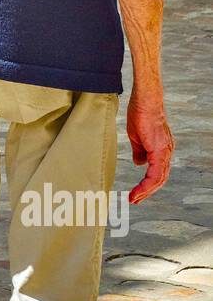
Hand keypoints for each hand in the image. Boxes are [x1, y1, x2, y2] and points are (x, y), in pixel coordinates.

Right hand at [126, 89, 173, 203]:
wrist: (145, 101)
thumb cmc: (141, 113)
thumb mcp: (137, 137)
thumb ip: (140, 151)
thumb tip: (139, 163)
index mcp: (161, 149)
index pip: (157, 172)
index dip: (147, 184)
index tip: (135, 193)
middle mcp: (166, 152)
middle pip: (160, 178)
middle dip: (147, 192)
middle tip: (134, 200)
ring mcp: (165, 151)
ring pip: (159, 178)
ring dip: (146, 191)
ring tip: (134, 199)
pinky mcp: (160, 150)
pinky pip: (155, 173)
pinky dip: (147, 184)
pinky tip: (138, 190)